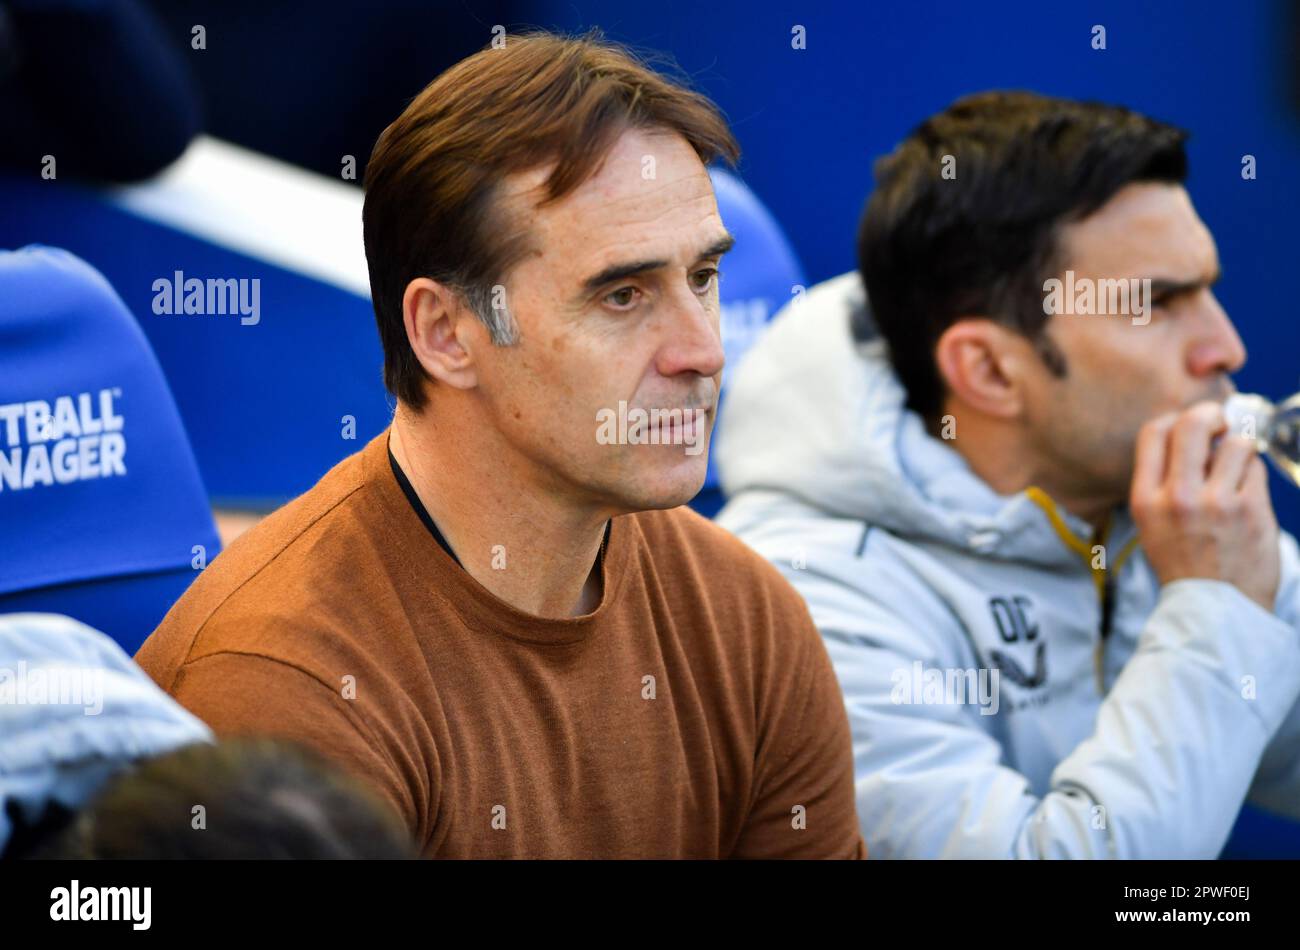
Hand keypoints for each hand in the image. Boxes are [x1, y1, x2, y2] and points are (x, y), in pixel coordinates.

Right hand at [1130, 400, 1279, 611]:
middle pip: (1193, 424)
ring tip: (1237, 468)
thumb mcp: (1153, 525)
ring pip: (1236, 444)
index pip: (1153, 433)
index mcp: (1145, 500)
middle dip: (1212, 416)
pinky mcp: (1251, 512)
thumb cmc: (1185, 564)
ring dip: (1240, 449)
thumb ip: (1164, 482)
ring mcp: (1216, 504)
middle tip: (1220, 426)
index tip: (1189, 425)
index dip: (1174, 418)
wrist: (1215, 610)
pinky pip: (1257, 470)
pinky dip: (1254, 475)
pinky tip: (1246, 494)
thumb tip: (1195, 435)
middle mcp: (1177, 498)